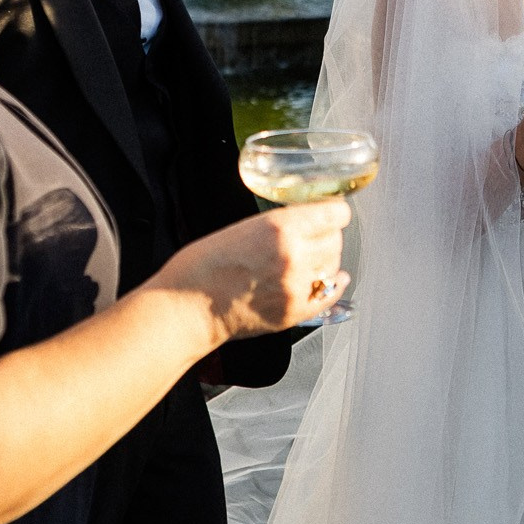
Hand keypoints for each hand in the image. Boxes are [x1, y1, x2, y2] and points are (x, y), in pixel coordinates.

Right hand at [158, 198, 350, 339]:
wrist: (187, 307)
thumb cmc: (203, 265)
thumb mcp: (243, 227)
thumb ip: (280, 225)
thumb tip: (308, 222)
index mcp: (279, 227)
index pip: (334, 214)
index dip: (333, 212)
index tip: (332, 213)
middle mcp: (294, 256)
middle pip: (336, 239)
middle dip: (326, 236)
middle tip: (313, 237)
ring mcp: (296, 287)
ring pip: (333, 265)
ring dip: (325, 260)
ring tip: (308, 260)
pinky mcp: (294, 312)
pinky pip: (330, 295)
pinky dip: (333, 284)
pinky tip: (333, 279)